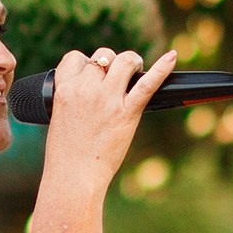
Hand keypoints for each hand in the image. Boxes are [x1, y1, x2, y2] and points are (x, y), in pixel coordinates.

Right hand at [38, 45, 176, 201]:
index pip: (76, 59)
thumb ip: (73, 101)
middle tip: (117, 77)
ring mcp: (108, 99)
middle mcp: (86, 89)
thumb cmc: (66, 154)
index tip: (91, 74)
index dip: (86, 63)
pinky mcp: (127, 112)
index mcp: (65, 89)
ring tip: (135, 70)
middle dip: (111, 64)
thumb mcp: (60, 118)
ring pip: (124, 61)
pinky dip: (162, 68)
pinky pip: (147, 84)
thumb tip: (90, 94)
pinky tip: (172, 58)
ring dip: (131, 62)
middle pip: (104, 56)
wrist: (74, 176)